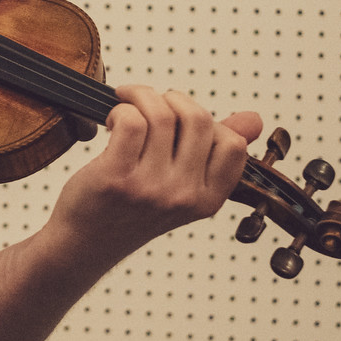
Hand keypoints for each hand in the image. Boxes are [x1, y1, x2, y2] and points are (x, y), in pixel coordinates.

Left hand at [46, 85, 261, 275]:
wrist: (85, 243)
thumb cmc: (132, 210)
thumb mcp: (182, 188)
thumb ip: (216, 153)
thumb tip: (255, 121)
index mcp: (208, 199)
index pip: (233, 144)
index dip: (208, 121)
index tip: (180, 121)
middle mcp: (184, 196)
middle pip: (198, 119)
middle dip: (171, 99)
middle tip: (148, 104)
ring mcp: (151, 188)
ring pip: (162, 114)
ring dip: (140, 97)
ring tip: (126, 105)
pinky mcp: (117, 178)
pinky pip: (131, 121)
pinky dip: (121, 108)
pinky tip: (112, 120)